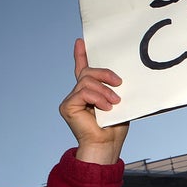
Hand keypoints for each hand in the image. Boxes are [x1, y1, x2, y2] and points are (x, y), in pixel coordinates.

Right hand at [59, 38, 129, 163]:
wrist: (107, 145)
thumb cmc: (115, 127)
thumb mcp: (118, 102)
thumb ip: (113, 89)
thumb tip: (119, 77)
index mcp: (89, 92)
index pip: (83, 70)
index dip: (81, 55)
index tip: (81, 41)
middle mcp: (77, 94)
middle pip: (88, 72)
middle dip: (105, 74)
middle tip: (119, 83)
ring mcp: (71, 100)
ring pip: (86, 81)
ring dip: (104, 90)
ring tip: (114, 103)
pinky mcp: (67, 106)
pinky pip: (83, 92)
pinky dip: (97, 98)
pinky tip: (106, 108)